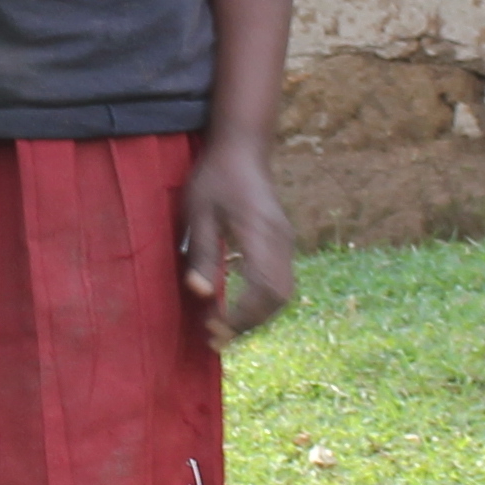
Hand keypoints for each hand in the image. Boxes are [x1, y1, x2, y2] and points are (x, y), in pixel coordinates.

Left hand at [179, 138, 296, 341]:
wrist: (243, 147)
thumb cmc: (215, 177)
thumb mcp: (198, 211)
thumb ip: (201, 251)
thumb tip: (199, 293)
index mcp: (259, 231)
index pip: (262, 287)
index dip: (241, 315)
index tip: (213, 327)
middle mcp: (280, 240)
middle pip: (279, 297)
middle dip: (249, 323)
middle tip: (214, 336)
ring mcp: (285, 241)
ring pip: (283, 293)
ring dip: (256, 316)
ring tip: (223, 327)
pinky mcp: (282, 243)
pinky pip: (280, 282)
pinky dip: (261, 302)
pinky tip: (235, 307)